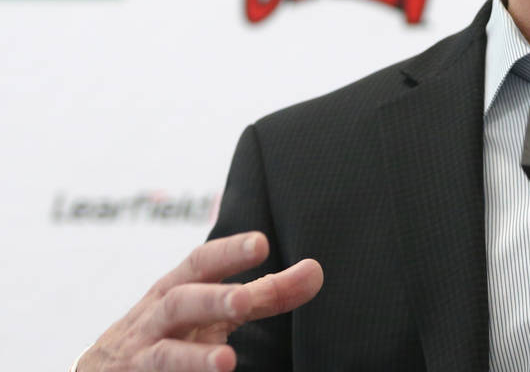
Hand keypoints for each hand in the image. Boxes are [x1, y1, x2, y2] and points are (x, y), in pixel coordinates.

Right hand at [79, 231, 322, 371]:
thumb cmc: (171, 331)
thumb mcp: (215, 309)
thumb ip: (265, 293)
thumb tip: (315, 271)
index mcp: (175, 290)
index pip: (200, 263)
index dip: (228, 252)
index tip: (261, 243)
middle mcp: (154, 321)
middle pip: (179, 303)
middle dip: (211, 299)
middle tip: (244, 299)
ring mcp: (140, 359)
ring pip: (162, 356)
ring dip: (193, 358)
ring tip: (226, 362)